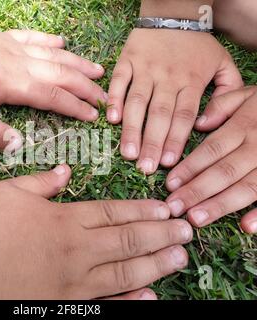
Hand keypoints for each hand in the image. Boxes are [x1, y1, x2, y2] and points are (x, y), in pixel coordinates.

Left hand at [0, 24, 106, 150]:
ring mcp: (15, 47)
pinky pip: (35, 37)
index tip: (93, 115)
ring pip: (55, 55)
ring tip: (98, 71)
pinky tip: (63, 41)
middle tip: (104, 97)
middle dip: (86, 87)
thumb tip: (18, 145)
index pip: (54, 96)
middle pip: (62, 74)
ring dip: (78, 63)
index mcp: (14, 84)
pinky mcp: (6, 37)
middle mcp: (21, 63)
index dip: (76, 107)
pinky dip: (51, 40)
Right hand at [0, 165, 192, 298]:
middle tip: (186, 231)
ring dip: (155, 263)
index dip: (142, 209)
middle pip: (127, 240)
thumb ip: (41, 182)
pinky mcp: (63, 304)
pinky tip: (149, 297)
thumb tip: (65, 171)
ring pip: (124, 271)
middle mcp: (77, 250)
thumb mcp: (9, 191)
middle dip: (159, 234)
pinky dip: (127, 300)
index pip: (113, 212)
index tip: (166, 208)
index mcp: (64, 219)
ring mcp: (73, 281)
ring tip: (179, 257)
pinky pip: (103, 303)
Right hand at [107, 28, 242, 173]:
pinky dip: (114, 100)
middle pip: (160, 115)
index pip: (184, 116)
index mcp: (192, 81)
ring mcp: (145, 69)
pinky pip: (119, 81)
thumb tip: (210, 122)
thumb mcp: (223, 63)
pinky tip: (112, 119)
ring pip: (137, 102)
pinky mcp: (127, 61)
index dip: (176, 140)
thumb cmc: (197, 45)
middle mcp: (168, 77)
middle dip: (152, 143)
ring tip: (128, 153)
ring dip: (132, 129)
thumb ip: (227, 91)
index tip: (169, 163)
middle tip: (145, 167)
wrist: (173, 13)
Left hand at [166, 86, 256, 233]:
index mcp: (245, 126)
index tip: (169, 183)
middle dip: (197, 191)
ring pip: (247, 187)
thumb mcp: (249, 94)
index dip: (190, 167)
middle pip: (224, 171)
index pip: (212, 149)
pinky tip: (246, 226)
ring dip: (220, 205)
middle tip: (174, 207)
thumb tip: (200, 124)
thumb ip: (223, 105)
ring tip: (196, 218)